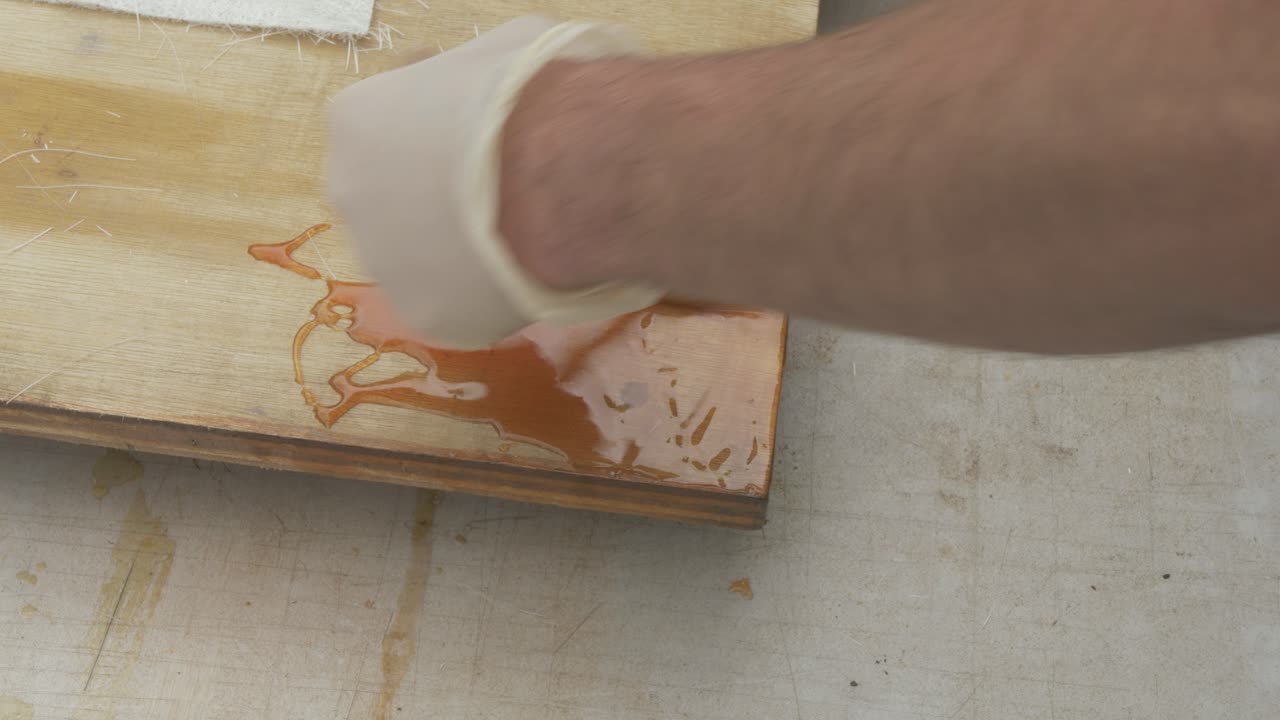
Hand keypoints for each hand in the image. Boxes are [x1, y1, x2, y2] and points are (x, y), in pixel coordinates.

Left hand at [328, 16, 662, 348]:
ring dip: (458, 252)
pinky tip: (528, 274)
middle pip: (389, 200)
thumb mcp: (492, 57)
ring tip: (520, 239)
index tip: (477, 140)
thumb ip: (464, 84)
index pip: (386, 131)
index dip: (436, 136)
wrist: (565, 176)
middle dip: (432, 200)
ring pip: (422, 259)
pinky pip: (460, 304)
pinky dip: (488, 295)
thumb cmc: (536, 100)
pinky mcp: (428, 316)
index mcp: (356, 120)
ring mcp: (384, 263)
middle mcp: (350, 193)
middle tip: (495, 195)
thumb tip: (478, 95)